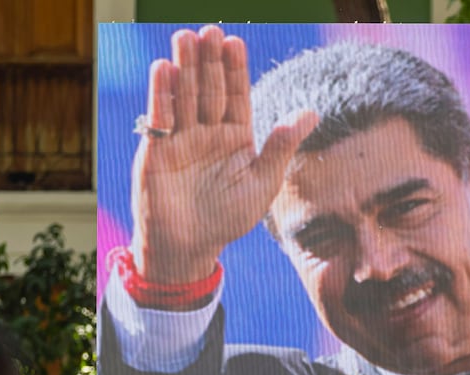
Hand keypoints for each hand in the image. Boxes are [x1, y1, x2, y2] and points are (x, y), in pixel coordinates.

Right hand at [129, 26, 318, 283]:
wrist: (188, 247)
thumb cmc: (228, 220)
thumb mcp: (262, 184)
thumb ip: (281, 147)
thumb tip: (312, 112)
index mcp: (236, 138)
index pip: (236, 96)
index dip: (234, 70)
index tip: (234, 43)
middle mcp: (208, 132)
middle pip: (209, 89)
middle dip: (208, 61)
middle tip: (209, 31)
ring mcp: (182, 138)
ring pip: (184, 96)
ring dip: (184, 67)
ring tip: (185, 38)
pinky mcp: (157, 149)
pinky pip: (160, 117)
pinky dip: (161, 94)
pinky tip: (163, 69)